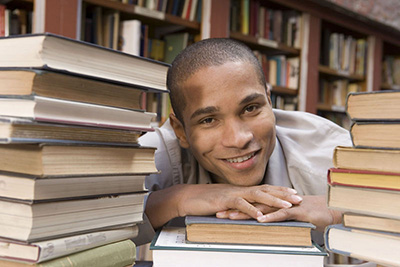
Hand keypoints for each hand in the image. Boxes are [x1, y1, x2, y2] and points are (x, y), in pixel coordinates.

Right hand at [178, 183, 301, 217]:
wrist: (189, 197)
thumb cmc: (207, 200)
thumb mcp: (227, 201)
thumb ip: (239, 204)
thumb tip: (251, 209)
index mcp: (242, 190)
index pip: (265, 188)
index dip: (280, 190)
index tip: (294, 193)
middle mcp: (240, 190)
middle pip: (266, 190)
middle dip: (283, 194)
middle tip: (298, 198)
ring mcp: (233, 194)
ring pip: (257, 195)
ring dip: (273, 200)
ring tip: (287, 206)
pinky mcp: (225, 200)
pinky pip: (240, 204)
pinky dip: (251, 210)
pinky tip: (261, 216)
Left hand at [219, 195, 340, 231]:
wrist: (332, 209)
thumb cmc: (312, 214)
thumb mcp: (291, 217)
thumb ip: (278, 219)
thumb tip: (267, 224)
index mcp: (274, 203)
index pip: (252, 204)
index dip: (237, 207)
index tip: (223, 211)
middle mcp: (277, 202)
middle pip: (252, 204)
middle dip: (235, 209)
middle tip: (218, 213)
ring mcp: (286, 205)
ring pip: (262, 208)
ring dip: (246, 212)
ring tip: (231, 216)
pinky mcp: (297, 211)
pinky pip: (281, 214)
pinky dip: (270, 217)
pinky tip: (260, 220)